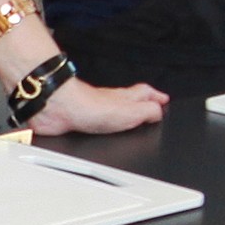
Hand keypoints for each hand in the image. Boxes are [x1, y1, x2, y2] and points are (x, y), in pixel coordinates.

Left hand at [29, 67, 165, 138]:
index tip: (164, 100)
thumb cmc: (90, 106)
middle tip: (150, 105)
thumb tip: (159, 111)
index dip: (156, 97)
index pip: (145, 94)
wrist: (60, 109)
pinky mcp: (78, 121)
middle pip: (129, 99)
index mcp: (125, 98)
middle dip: (140, 103)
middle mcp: (109, 102)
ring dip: (121, 114)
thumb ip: (147, 112)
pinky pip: (94, 123)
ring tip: (130, 118)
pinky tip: (100, 130)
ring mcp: (93, 112)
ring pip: (111, 110)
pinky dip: (101, 125)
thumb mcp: (130, 111)